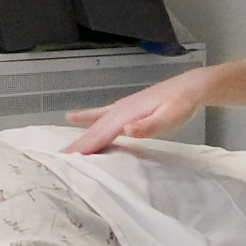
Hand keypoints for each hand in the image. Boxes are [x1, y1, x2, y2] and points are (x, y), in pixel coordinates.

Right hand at [65, 69, 207, 151]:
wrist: (189, 87)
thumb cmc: (180, 104)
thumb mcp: (169, 118)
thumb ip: (148, 125)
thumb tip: (126, 129)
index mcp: (126, 114)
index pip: (101, 134)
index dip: (84, 147)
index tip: (66, 158)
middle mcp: (119, 109)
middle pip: (94, 130)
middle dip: (76, 144)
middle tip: (56, 158)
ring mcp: (121, 107)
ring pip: (95, 124)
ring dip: (79, 135)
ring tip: (62, 147)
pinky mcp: (125, 107)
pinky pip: (100, 114)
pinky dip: (86, 117)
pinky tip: (73, 117)